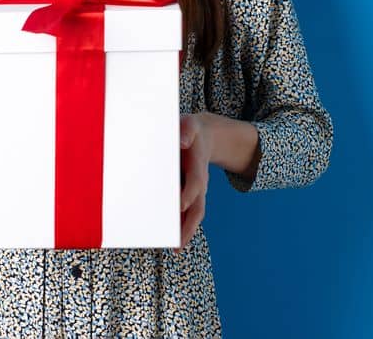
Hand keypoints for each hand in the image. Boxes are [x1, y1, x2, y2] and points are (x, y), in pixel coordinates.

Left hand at [178, 113, 210, 248]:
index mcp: (198, 166)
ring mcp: (195, 190)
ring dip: (185, 231)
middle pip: (198, 208)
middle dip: (189, 225)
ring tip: (174, 248)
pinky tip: (168, 238)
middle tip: (178, 242)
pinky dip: (179, 226)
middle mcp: (199, 182)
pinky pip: (185, 212)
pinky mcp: (188, 193)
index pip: (196, 183)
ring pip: (193, 214)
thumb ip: (186, 131)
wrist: (205, 136)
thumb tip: (182, 141)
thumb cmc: (191, 131)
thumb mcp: (190, 125)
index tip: (180, 206)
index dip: (189, 194)